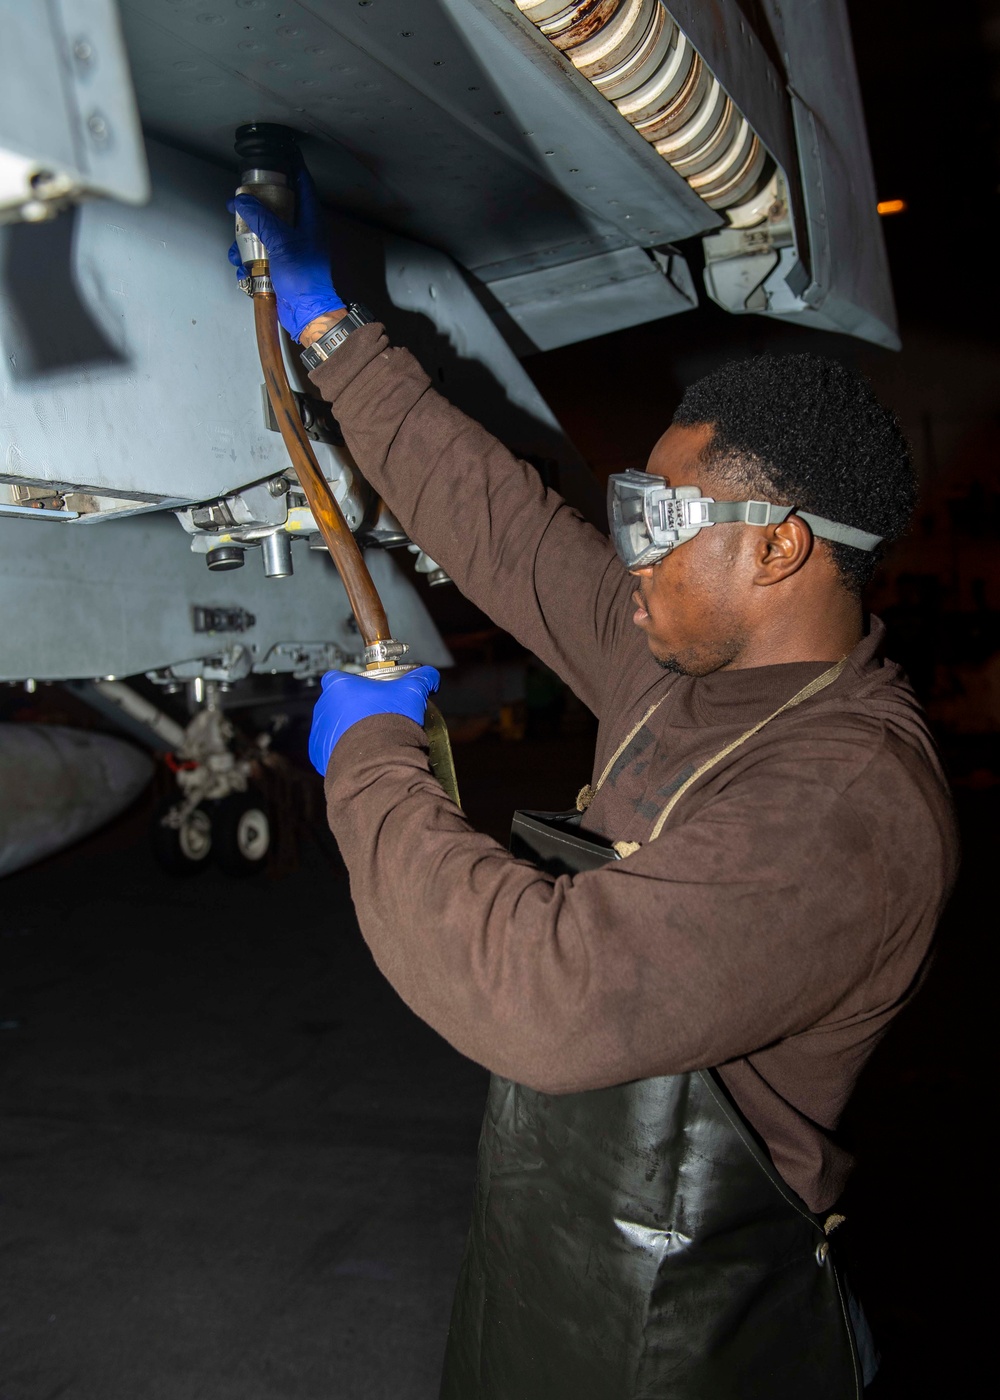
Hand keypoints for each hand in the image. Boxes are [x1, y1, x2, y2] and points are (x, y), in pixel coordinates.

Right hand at [227, 164, 345, 339]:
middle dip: (254, 208)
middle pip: (276, 206)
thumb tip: (242, 200)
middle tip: (238, 207)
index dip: (289, 168)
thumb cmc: (304, 277)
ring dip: (246, 239)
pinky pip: (260, 254)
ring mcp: (291, 248)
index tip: (275, 157)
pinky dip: (248, 259)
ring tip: (238, 248)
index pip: (302, 184)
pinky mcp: (280, 265)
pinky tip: (242, 266)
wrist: (307, 312)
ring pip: (263, 231)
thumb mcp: (281, 241)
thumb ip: (261, 218)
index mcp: (309, 219)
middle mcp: (301, 231)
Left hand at [308, 666, 440, 775]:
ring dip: (348, 730)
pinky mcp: (319, 754)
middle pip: (338, 702)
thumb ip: (422, 679)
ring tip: (372, 739)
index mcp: (338, 686)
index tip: (372, 692)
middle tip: (377, 717)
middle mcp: (323, 706)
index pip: (341, 677)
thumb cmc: (388, 723)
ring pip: (334, 726)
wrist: (377, 762)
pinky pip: (330, 748)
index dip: (357, 684)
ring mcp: (319, 731)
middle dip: (355, 709)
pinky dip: (343, 750)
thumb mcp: (411, 693)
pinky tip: (362, 753)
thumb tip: (430, 676)